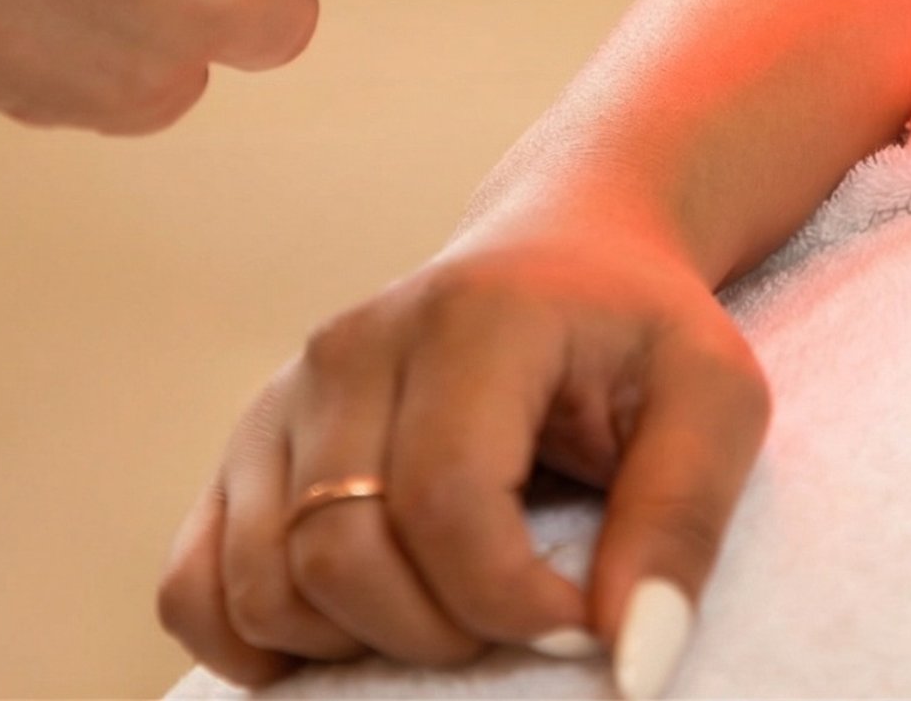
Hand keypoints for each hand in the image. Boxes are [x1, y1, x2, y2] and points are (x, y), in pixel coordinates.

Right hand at [156, 203, 769, 694]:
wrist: (568, 251)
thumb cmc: (642, 332)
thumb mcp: (715, 398)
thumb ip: (682, 519)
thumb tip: (631, 661)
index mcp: (469, 319)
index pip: (448, 505)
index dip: (516, 605)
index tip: (585, 619)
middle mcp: (353, 345)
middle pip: (341, 557)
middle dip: (441, 634)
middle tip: (523, 614)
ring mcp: (288, 392)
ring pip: (264, 584)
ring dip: (358, 643)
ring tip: (454, 605)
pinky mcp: (252, 441)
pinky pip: (195, 583)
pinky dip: (256, 640)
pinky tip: (350, 631)